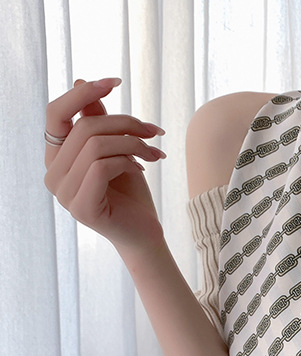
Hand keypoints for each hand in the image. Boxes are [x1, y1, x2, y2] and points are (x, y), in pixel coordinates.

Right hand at [44, 78, 166, 254]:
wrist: (145, 235)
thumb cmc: (131, 194)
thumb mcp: (116, 151)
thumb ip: (97, 121)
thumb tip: (81, 81)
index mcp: (57, 158)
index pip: (56, 113)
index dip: (83, 93)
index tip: (115, 82)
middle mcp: (53, 174)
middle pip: (84, 127)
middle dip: (126, 124)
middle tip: (155, 132)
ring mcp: (63, 193)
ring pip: (95, 145)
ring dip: (133, 144)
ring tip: (154, 154)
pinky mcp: (81, 207)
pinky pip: (102, 167)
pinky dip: (128, 163)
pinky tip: (143, 171)